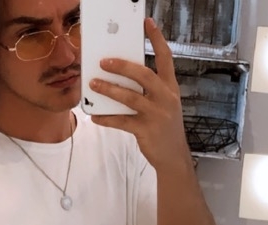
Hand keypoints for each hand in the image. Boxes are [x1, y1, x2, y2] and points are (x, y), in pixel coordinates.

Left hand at [89, 18, 188, 170]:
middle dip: (123, 66)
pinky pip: (122, 122)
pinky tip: (96, 117)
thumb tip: (122, 77)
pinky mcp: (146, 131)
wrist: (173, 157)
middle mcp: (165, 98)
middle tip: (104, 61)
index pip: (166, 58)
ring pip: (130, 98)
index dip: (157, 39)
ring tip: (94, 84)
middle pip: (144, 75)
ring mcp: (156, 115)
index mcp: (170, 88)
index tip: (147, 23)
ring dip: (109, 89)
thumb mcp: (164, 104)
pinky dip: (107, 119)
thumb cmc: (165, 128)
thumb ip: (149, 90)